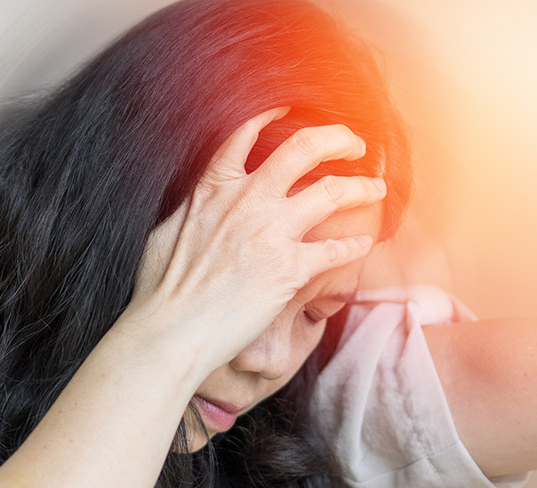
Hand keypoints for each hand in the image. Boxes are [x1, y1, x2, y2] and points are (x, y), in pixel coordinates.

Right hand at [123, 107, 385, 373]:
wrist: (171, 329)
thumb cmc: (160, 289)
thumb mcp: (168, 231)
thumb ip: (194, 209)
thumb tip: (199, 204)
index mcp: (214, 187)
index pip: (247, 132)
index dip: (274, 114)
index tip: (294, 110)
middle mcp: (247, 200)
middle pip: (305, 147)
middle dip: (338, 138)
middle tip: (355, 145)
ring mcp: (271, 232)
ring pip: (333, 191)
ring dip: (362, 188)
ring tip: (376, 189)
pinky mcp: (290, 269)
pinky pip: (336, 249)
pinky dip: (355, 245)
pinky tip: (364, 244)